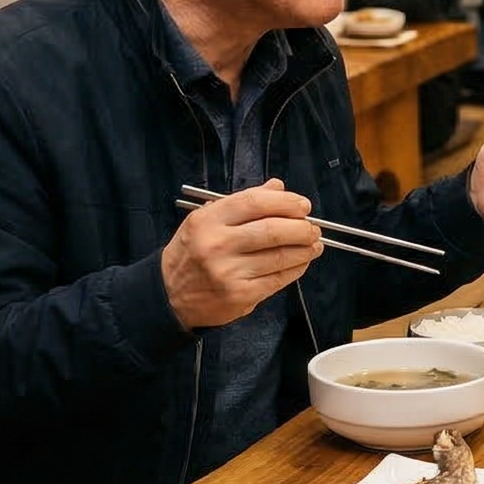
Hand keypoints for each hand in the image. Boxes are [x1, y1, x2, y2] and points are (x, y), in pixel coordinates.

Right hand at [163, 179, 322, 329]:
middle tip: (313, 227)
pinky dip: (296, 268)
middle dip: (301, 228)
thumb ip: (243, 203)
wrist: (169, 296)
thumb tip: (278, 187)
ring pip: (280, 256)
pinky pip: (278, 279)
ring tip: (314, 244)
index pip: (255, 202)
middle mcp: (217, 245)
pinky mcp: (241, 296)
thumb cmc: (192, 252)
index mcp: (208, 220)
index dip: (285, 202)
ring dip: (305, 249)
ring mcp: (229, 272)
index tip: (303, 206)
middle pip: (272, 230)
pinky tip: (302, 262)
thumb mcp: (206, 220)